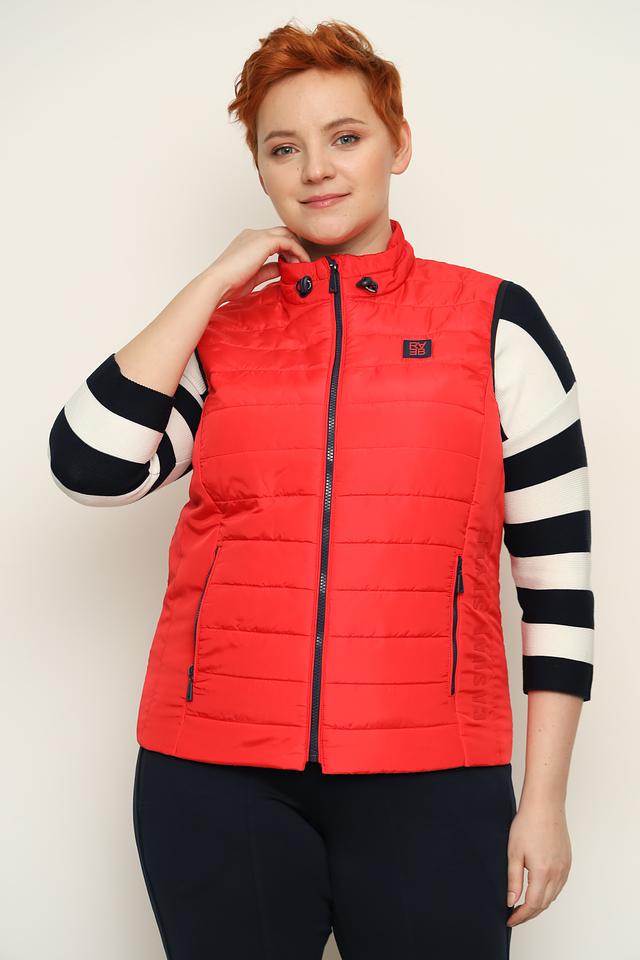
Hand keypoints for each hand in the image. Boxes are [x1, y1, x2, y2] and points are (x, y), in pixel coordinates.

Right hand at [205, 226, 310, 302]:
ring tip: (302, 265)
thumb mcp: (255, 276)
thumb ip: (269, 269)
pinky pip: (289, 242)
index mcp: (247, 241)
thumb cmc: (230, 283)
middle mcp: (253, 235)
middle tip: (301, 263)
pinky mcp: (264, 241)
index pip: (272, 239)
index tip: (293, 265)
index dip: (285, 250)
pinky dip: (297, 252)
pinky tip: (300, 264)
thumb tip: (282, 268)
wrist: (218, 282)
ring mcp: (258, 235)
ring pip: (287, 235)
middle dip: (294, 246)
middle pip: (282, 233)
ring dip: (297, 249)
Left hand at [506, 799, 571, 926]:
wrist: (545, 805)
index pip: (532, 904)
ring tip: (524, 906)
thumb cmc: (527, 824)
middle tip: (514, 916)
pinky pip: (558, 885)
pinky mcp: (567, 862)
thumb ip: (513, 880)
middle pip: (544, 904)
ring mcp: (564, 868)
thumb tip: (511, 901)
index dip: (520, 916)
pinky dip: (548, 893)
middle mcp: (557, 873)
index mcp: (542, 872)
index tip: (510, 920)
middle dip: (529, 913)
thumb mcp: (514, 853)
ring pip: (552, 896)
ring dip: (539, 904)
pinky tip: (538, 891)